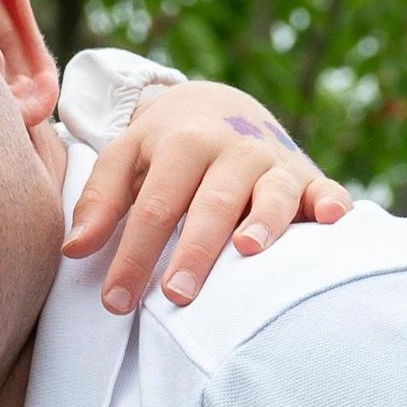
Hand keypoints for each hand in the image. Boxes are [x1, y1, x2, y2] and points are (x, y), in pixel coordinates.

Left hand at [66, 77, 352, 312]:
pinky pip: (326, 188)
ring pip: (272, 192)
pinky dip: (332, 201)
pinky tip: (333, 219)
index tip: (115, 301)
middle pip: (211, 203)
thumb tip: (73, 250)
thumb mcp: (124, 158)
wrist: (217, 105)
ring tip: (248, 250)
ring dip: (264, 220)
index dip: (133, 256)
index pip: (153, 208)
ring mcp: (273, 161)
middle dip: (194, 251)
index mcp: (181, 144)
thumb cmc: (163, 148)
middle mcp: (232, 149)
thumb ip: (99, 201)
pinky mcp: (309, 175)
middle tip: (176, 296)